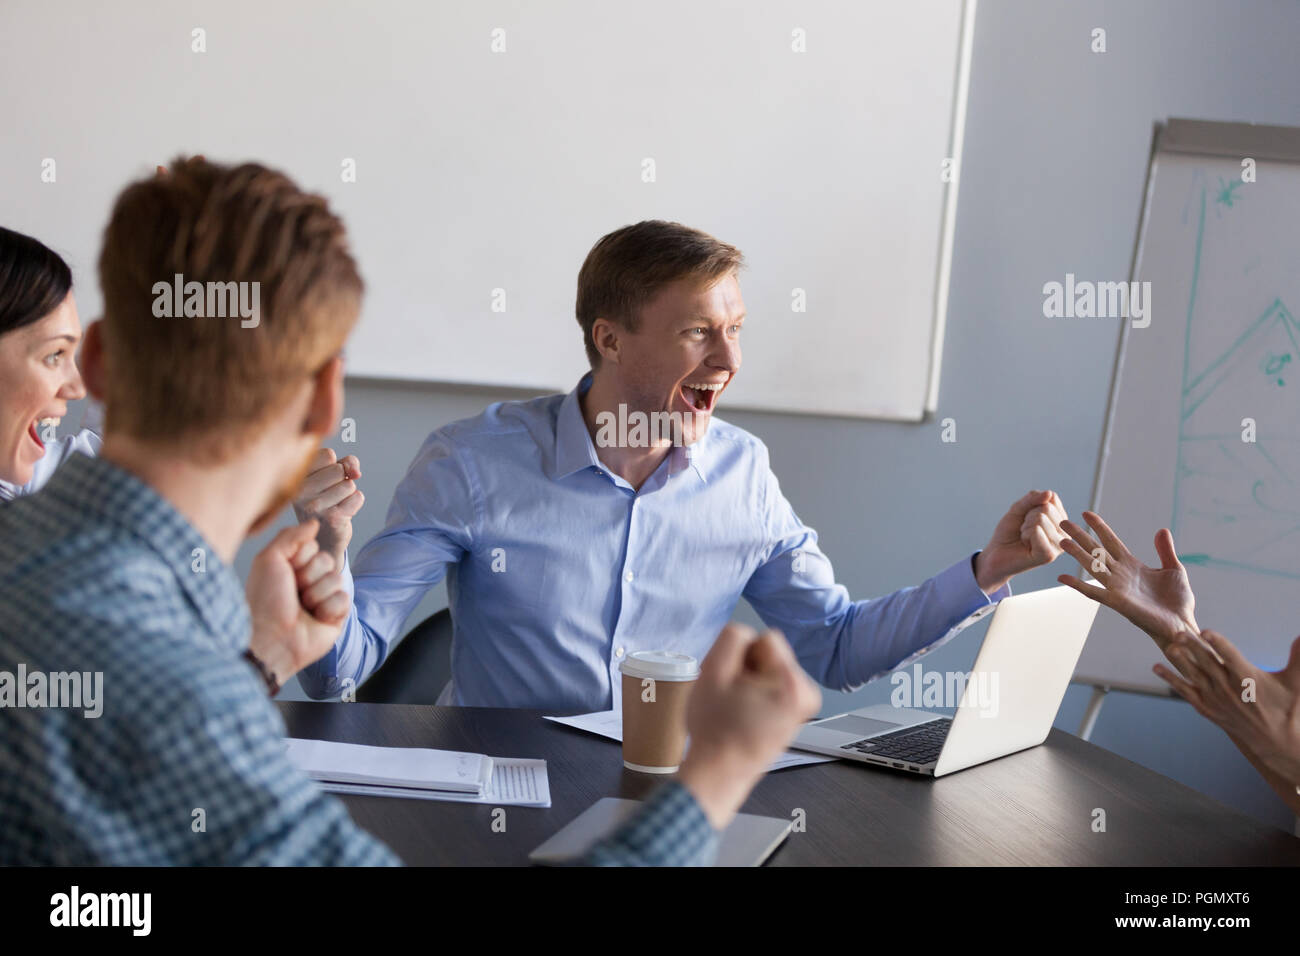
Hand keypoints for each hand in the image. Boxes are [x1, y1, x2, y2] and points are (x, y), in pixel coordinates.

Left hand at [246, 520, 350, 685]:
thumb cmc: (264, 601)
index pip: (313, 547)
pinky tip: (315, 619)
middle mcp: (308, 582)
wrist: (271, 638)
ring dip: (317, 595)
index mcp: (292, 568)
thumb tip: (313, 523)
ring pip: (337, 580)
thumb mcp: (268, 559)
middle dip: (310, 576)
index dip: (300, 559)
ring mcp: (323, 599)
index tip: (285, 574)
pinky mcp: (336, 616)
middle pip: (327, 561)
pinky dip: (328, 609)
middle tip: (295, 592)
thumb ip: (290, 536)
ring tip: (303, 609)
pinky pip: (344, 599)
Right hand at [292, 448, 363, 571]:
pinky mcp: (331, 519)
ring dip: (348, 494)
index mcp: (295, 478)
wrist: (323, 539)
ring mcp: (314, 507)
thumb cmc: (326, 502)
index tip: (326, 478)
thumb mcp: (330, 476)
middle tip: (330, 496)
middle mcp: (300, 492)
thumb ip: (346, 463)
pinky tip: (342, 513)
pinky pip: (358, 498)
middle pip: (340, 470)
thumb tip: (356, 472)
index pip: (327, 455)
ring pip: (349, 484)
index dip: (336, 464)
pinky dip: (355, 503)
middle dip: (342, 481)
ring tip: (334, 505)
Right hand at [677, 624, 821, 829]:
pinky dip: (758, 695)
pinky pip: (773, 685)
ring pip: (770, 669)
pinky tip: (746, 714)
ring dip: (751, 683)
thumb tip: (747, 634)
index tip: (734, 684)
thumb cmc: (716, 731)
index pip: (765, 638)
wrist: (720, 772)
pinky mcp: (796, 713)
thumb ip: (731, 637)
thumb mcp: (712, 671)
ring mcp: (803, 705)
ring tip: (739, 709)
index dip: (741, 657)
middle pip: (770, 654)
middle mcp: (806, 693)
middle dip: (748, 670)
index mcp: (792, 683)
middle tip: (733, 698)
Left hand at [974, 490, 1067, 592]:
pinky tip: (1025, 545)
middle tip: (1024, 531)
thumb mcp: (1018, 509)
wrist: (996, 554)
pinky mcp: (1049, 555)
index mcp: (1061, 521)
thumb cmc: (1010, 532)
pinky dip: (1025, 534)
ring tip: (1025, 539)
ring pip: (1040, 519)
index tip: (1027, 518)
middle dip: (1028, 517)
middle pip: (1046, 508)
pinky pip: (1036, 531)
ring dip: (1025, 527)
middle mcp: (1065, 533)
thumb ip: (1032, 498)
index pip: (1052, 498)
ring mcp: (1059, 545)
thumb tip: (1049, 493)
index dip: (1032, 505)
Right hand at [1056, 511, 1199, 652]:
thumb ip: (1165, 550)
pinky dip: (1077, 585)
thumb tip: (1161, 530)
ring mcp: (1117, 587)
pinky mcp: (1117, 602)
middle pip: (1096, 550)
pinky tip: (1063, 577)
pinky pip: (1093, 592)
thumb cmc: (1178, 601)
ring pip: (1092, 566)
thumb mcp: (1174, 569)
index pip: (1111, 541)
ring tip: (1062, 541)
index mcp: (1132, 565)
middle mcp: (1120, 574)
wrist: (1182, 625)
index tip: (1087, 514)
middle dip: (1080, 536)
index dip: (1099, 527)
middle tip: (1063, 522)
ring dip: (1077, 554)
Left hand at [1155, 630, 1299, 783]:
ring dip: (1180, 662)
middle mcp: (1229, 689)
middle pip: (1208, 664)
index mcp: (1249, 679)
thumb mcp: (1296, 683)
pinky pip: (1186, 692)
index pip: (1231, 658)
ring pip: (1194, 676)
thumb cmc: (1287, 708)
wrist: (1276, 742)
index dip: (1219, 644)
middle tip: (1179, 633)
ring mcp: (1216, 699)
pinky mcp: (1207, 708)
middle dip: (1193, 649)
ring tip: (1168, 647)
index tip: (1207, 632)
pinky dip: (1172, 680)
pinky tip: (1156, 667)